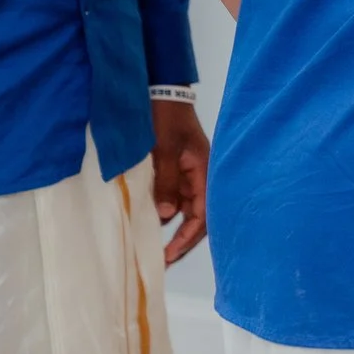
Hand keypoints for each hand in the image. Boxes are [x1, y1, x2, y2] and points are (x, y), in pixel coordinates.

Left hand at [152, 100, 211, 262]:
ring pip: (185, 209)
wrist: (161, 92)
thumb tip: (168, 216)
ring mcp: (188, 174)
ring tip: (155, 249)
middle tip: (163, 262)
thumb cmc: (165, 119)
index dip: (188, 237)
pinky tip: (150, 224)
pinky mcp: (175, 170)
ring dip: (172, 228)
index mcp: (204, 171)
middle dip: (182, 240)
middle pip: (197, 216)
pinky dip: (164, 212)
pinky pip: (173, 197)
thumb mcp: (164, 150)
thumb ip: (166, 182)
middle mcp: (199, 176)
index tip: (170, 255)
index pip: (203, 213)